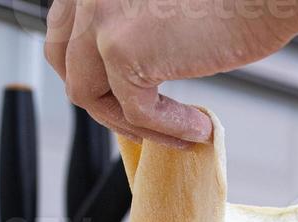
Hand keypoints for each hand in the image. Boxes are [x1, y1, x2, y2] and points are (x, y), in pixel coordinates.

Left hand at [45, 0, 297, 146]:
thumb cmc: (233, 0)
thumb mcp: (160, 9)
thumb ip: (131, 30)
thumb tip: (119, 78)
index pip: (63, 36)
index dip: (87, 73)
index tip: (118, 98)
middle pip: (68, 67)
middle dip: (104, 103)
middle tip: (142, 124)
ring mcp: (101, 20)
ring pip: (92, 97)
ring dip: (134, 123)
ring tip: (178, 132)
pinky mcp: (123, 52)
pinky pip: (135, 112)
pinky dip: (167, 129)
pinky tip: (198, 128)